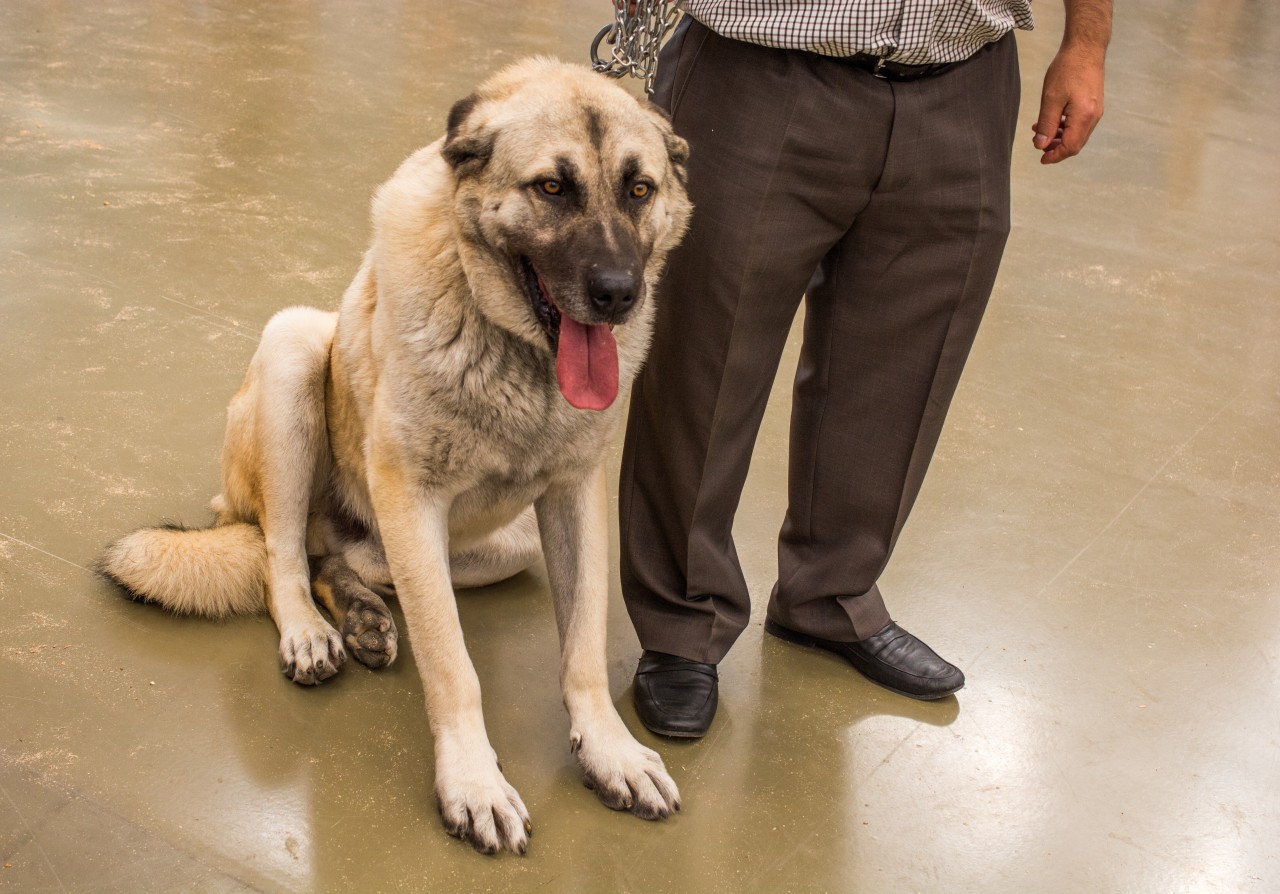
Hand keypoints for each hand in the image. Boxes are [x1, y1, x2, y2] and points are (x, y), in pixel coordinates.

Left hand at [1031, 44, 1105, 163]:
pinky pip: (1079, 124)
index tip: (1041, 159)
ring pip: (1077, 134)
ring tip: (1039, 130)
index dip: (1055, 156)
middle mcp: (1093, 116)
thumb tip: (1041, 145)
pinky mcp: (1093, 104)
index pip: (1070, 146)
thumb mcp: (1051, 98)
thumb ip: (1046, 124)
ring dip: (1059, 137)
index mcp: (1084, 116)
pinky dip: (1065, 127)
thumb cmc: (1068, 69)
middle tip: (1038, 144)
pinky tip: (1051, 121)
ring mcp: (1095, 110)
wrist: (1086, 47)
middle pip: (1075, 143)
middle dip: (1056, 148)